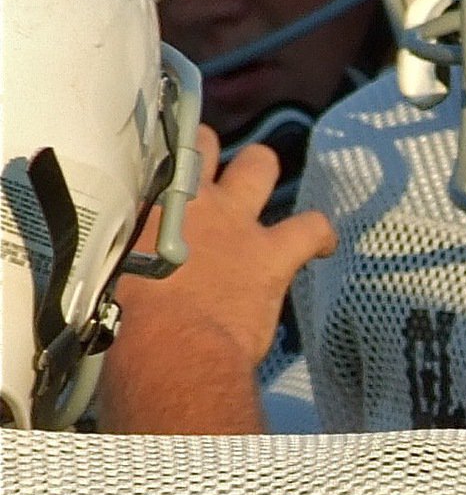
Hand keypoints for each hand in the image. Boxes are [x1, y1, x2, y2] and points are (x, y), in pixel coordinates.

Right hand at [97, 125, 336, 432]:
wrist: (170, 350)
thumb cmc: (126, 328)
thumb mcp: (111, 281)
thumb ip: (128, 260)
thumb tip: (128, 273)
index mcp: (146, 212)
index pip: (151, 163)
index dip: (158, 165)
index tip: (159, 174)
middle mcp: (194, 203)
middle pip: (204, 144)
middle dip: (207, 152)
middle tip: (206, 178)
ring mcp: (238, 223)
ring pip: (258, 163)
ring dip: (259, 172)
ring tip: (259, 188)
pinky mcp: (275, 253)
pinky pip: (313, 226)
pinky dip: (321, 234)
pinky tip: (325, 246)